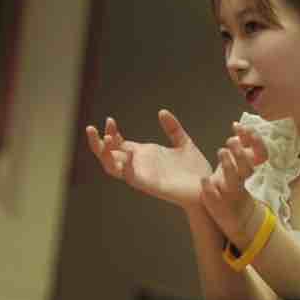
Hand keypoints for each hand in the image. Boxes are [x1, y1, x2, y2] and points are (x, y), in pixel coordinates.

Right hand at [86, 110, 211, 208]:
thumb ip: (173, 128)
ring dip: (105, 155)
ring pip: (113, 168)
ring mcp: (143, 176)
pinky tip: (129, 153)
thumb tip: (161, 112)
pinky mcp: (151, 185)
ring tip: (103, 139)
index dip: (110, 133)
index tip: (110, 119)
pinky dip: (127, 166)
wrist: (208, 187)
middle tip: (91, 128)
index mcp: (145, 155)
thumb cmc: (196, 170)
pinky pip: (132, 177)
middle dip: (97, 143)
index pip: (118, 144)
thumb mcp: (184, 143)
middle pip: (109, 156)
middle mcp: (140, 165)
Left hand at [200, 121, 268, 237]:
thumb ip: (240, 146)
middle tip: (231, 140)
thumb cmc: (234, 184)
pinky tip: (204, 179)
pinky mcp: (218, 204)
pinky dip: (210, 188)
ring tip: (221, 151)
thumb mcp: (239, 164)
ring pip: (234, 181)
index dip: (256, 142)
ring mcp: (230, 194)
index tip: (243, 128)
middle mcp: (241, 181)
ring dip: (229, 166)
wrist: (236, 216)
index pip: (260, 154)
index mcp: (247, 169)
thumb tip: (238, 125)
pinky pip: (215, 197)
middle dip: (240, 153)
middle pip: (247, 167)